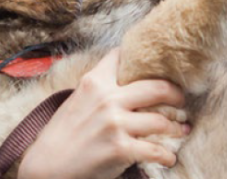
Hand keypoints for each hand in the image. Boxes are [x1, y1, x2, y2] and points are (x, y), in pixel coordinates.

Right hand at [18, 48, 188, 178]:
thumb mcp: (76, 101)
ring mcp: (116, 124)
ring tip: (182, 129)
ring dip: (176, 127)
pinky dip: (167, 155)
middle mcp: (108, 98)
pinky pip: (156, 150)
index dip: (143, 58)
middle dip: (176, 94)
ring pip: (161, 120)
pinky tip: (169, 157)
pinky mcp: (122, 149)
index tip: (160, 64)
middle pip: (158, 87)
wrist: (45, 168)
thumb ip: (99, 89)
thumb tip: (125, 81)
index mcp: (94, 82)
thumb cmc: (60, 136)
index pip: (123, 58)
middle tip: (182, 99)